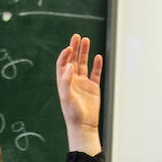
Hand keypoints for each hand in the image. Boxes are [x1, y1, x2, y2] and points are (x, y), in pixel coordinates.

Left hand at [56, 33, 102, 154]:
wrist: (84, 125)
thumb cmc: (73, 113)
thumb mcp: (66, 97)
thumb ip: (66, 81)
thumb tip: (69, 66)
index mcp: (64, 82)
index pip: (63, 64)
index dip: (65, 55)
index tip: (69, 47)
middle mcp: (73, 80)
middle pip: (73, 60)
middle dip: (74, 48)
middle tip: (76, 36)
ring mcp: (83, 83)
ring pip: (84, 64)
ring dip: (84, 52)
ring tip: (86, 40)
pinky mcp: (93, 87)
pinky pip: (95, 73)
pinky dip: (97, 65)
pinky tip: (98, 57)